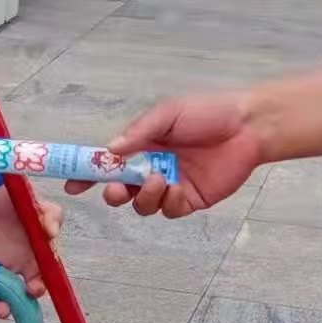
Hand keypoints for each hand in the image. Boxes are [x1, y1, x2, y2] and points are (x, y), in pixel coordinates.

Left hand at [0, 186, 61, 318]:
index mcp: (29, 261)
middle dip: (4, 308)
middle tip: (1, 308)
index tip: (31, 289)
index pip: (35, 285)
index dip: (35, 292)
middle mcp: (8, 270)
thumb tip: (52, 233)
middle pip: (7, 299)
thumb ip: (52, 217)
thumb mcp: (40, 207)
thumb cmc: (13, 202)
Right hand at [65, 91, 262, 218]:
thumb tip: (110, 149)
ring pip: (143, 204)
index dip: (89, 172)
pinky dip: (166, 203)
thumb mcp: (168, 113)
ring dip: (144, 197)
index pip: (109, 161)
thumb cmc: (209, 112)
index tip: (72, 184)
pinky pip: (168, 211)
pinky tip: (176, 189)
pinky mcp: (190, 199)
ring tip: (158, 180)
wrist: (248, 127)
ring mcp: (170, 185)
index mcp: (144, 144)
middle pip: (121, 189)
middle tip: (118, 189)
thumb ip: (139, 133)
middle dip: (113, 192)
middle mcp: (152, 166)